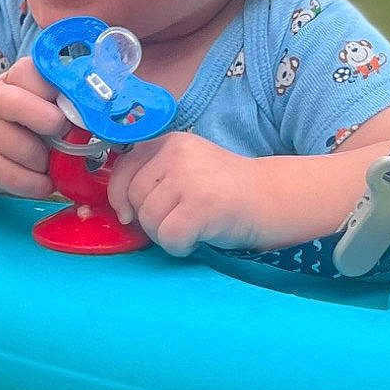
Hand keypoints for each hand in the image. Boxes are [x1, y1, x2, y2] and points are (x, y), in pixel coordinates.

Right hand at [0, 57, 63, 197]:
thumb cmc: (17, 125)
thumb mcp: (34, 103)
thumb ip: (61, 103)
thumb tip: (98, 119)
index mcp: (14, 79)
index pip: (38, 74)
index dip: (62, 93)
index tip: (74, 109)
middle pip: (23, 106)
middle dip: (53, 124)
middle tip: (64, 136)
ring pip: (28, 150)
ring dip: (47, 163)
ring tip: (48, 162)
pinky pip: (19, 179)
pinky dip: (38, 185)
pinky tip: (41, 181)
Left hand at [107, 133, 255, 255]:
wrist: (271, 198)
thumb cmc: (225, 191)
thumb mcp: (187, 169)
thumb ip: (155, 176)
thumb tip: (119, 208)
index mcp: (170, 142)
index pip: (124, 167)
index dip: (118, 195)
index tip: (127, 213)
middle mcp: (177, 154)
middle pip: (134, 199)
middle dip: (149, 220)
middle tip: (178, 222)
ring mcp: (189, 178)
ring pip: (149, 220)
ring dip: (166, 235)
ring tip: (192, 228)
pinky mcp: (201, 205)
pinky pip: (168, 237)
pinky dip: (180, 247)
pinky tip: (198, 238)